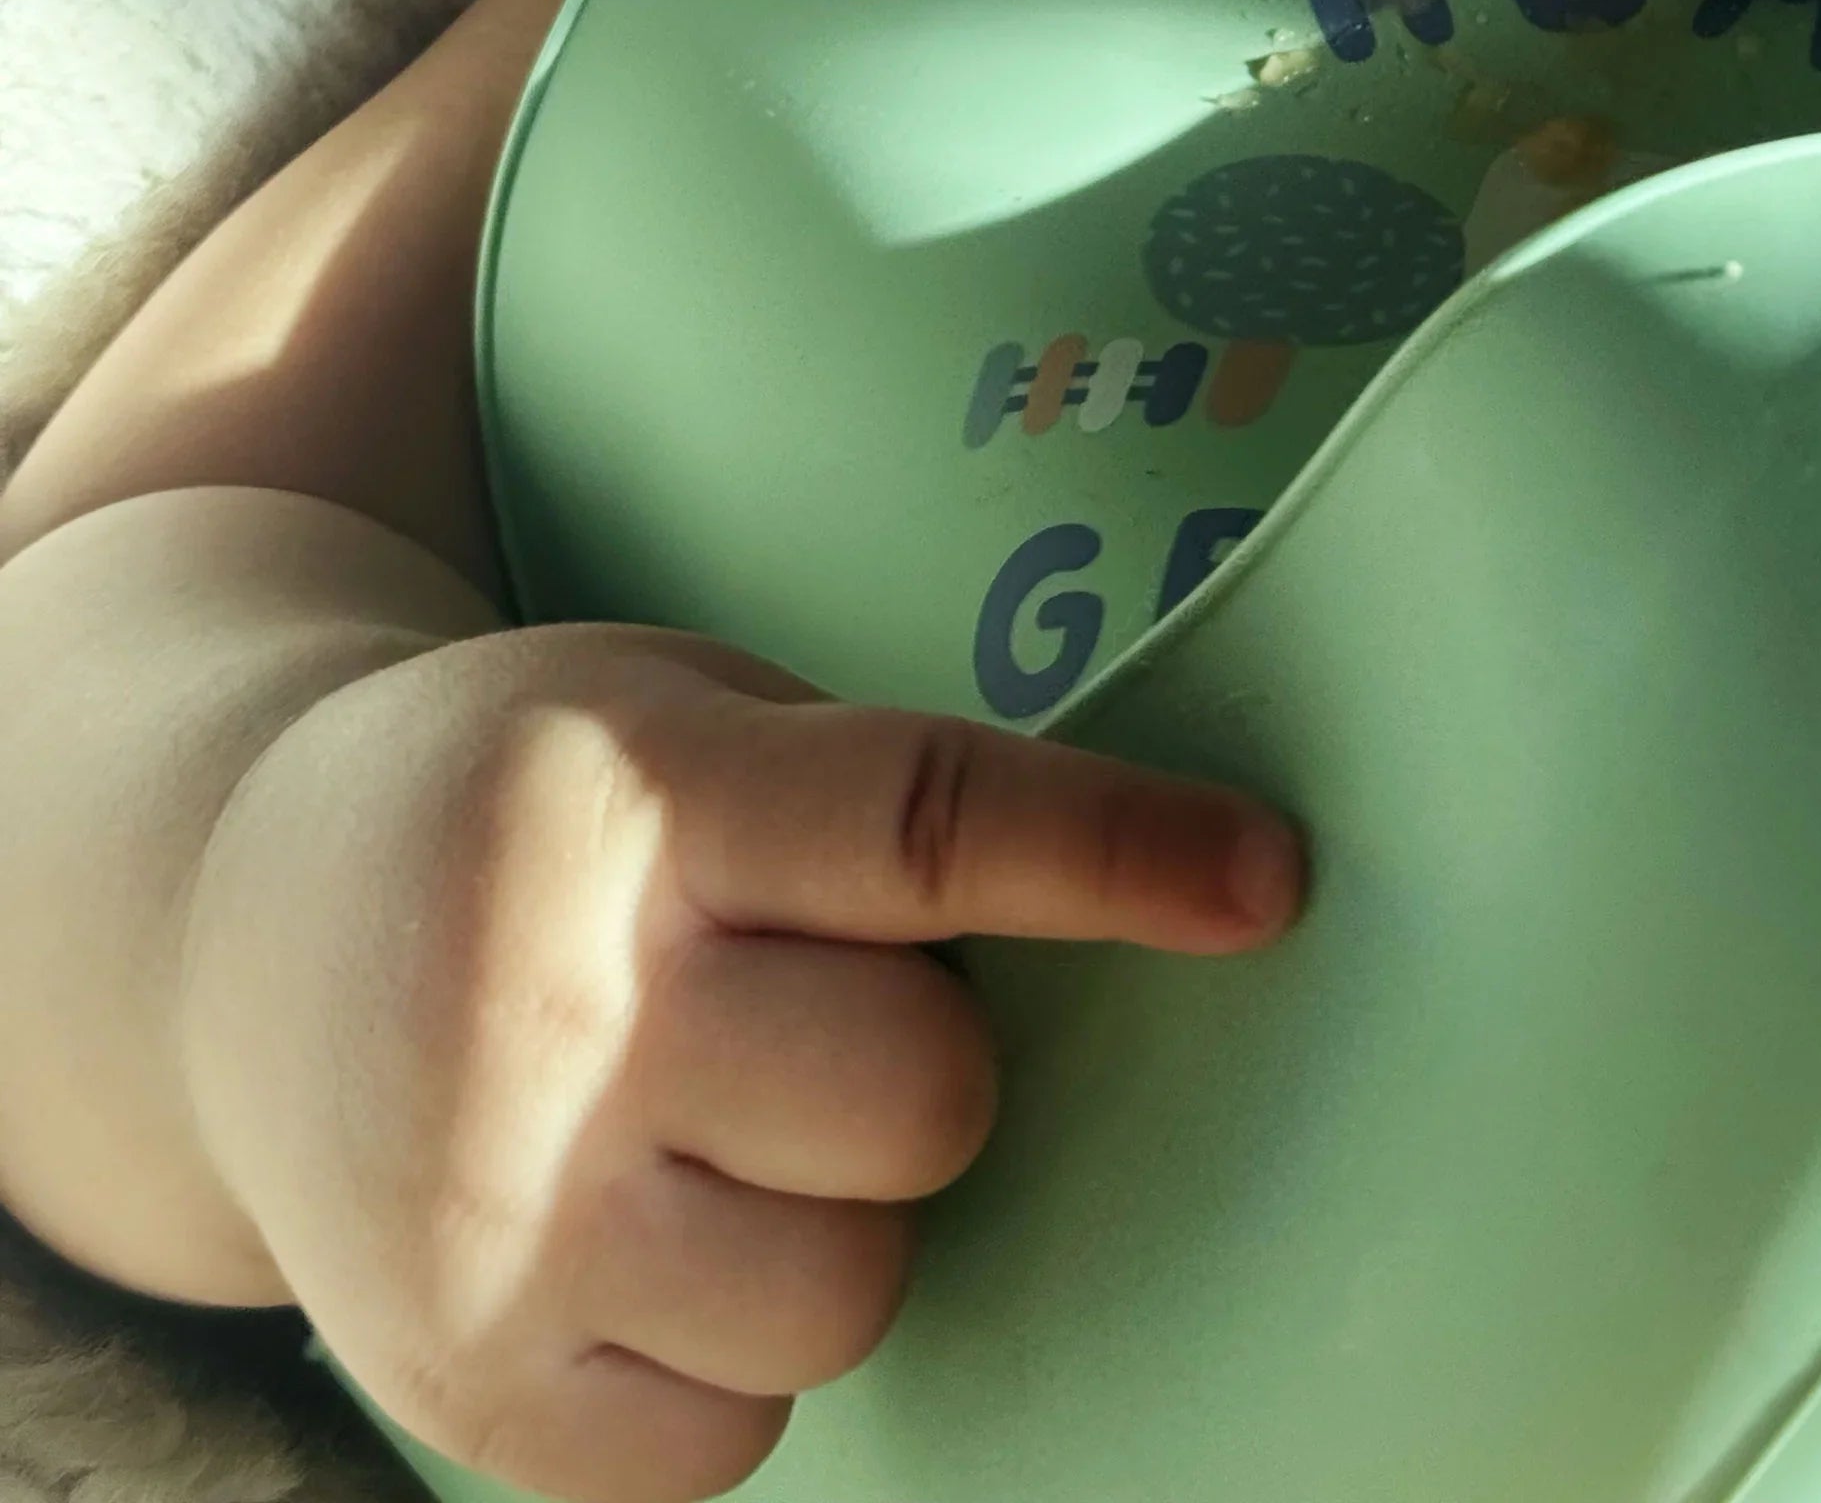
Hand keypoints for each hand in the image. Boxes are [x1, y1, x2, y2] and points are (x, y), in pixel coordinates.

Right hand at [177, 621, 1302, 1502]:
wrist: (229, 925)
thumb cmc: (538, 801)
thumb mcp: (681, 712)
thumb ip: (872, 806)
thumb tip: (1171, 903)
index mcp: (633, 801)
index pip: (924, 827)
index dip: (1116, 856)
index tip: (1270, 881)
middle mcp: (555, 1017)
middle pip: (922, 1099)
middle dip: (922, 1061)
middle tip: (824, 1009)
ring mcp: (497, 1228)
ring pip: (852, 1295)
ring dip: (840, 1220)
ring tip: (726, 1131)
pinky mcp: (463, 1394)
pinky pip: (736, 1444)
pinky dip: (737, 1358)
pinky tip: (653, 1241)